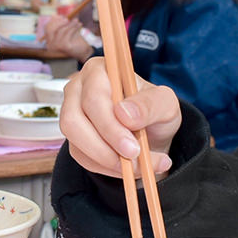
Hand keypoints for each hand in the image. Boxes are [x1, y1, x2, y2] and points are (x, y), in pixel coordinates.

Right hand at [43, 17, 92, 61]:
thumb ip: (60, 24)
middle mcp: (50, 46)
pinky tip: (79, 24)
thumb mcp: (67, 31)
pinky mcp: (64, 46)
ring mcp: (56, 47)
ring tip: (77, 21)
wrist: (84, 52)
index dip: (54, 21)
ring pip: (61, 30)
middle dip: (60, 22)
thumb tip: (53, 16)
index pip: (48, 29)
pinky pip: (68, 32)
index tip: (61, 16)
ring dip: (70, 24)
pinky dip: (74, 27)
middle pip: (52, 29)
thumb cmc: (74, 41)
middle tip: (67, 18)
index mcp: (49, 43)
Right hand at [58, 56, 181, 179]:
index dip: (110, 125)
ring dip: (107, 159)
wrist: (152, 133)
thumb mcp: (165, 104)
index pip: (94, 97)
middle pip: (75, 120)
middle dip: (106, 146)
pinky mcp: (73, 137)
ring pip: (75, 141)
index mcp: (100, 70)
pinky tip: (127, 166)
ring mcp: (71, 113)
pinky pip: (81, 157)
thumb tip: (124, 113)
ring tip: (136, 165)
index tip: (133, 147)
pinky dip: (106, 167)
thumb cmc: (154, 111)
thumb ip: (150, 104)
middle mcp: (79, 89)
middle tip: (134, 159)